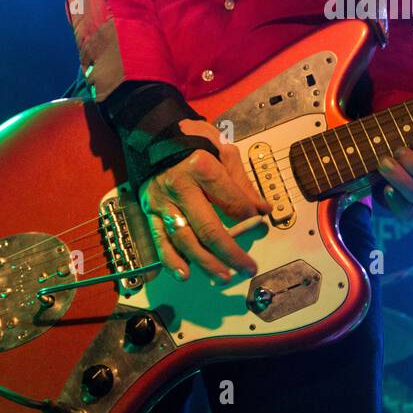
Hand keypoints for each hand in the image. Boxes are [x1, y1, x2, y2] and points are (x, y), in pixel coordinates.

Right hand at [141, 119, 270, 282]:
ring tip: (224, 276)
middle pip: (208, 228)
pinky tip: (185, 274)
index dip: (248, 215)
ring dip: (205, 262)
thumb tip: (261, 209)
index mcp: (201, 167)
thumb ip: (241, 183)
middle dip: (231, 252)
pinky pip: (160, 240)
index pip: (230, 199)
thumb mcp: (223, 150)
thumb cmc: (193, 142)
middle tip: (248, 267)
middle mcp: (180, 187)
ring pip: (185, 239)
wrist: (155, 136)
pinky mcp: (151, 212)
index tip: (260, 224)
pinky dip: (171, 260)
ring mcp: (163, 202)